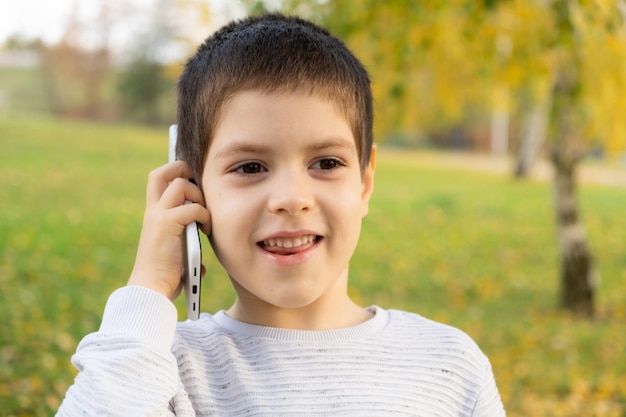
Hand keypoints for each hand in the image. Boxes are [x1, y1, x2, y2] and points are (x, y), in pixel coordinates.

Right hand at [128, 161, 210, 299]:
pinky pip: (192, 208)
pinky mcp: (166, 224)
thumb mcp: (175, 259)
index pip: (157, 181)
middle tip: (199, 182)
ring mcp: (158, 216)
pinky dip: (204, 215)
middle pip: (162, 173)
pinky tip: (206, 229)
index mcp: (153, 216)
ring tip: (205, 215)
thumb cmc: (163, 279)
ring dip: (199, 195)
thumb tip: (202, 267)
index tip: (191, 178)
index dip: (173, 172)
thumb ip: (186, 254)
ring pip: (180, 184)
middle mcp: (153, 211)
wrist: (150, 288)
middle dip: (182, 168)